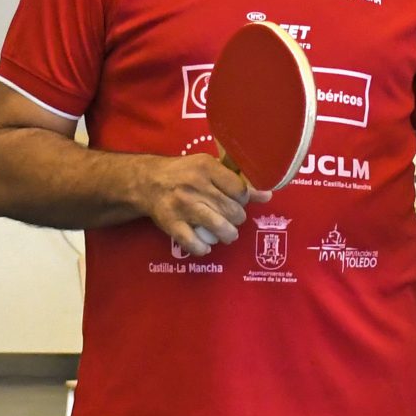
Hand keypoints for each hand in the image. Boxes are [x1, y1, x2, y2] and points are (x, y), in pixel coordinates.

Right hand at [138, 153, 257, 256]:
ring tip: (226, 233)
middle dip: (237, 218)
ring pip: (220, 228)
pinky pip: (195, 244)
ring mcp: (183, 206)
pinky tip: (205, 244)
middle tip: (231, 217)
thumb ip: (236, 181)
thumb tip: (267, 195)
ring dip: (228, 235)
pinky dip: (204, 248)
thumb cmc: (186, 174)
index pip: (240, 190)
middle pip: (233, 211)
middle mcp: (195, 186)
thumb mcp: (210, 169)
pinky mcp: (172, 224)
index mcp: (207, 168)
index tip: (237, 201)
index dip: (244, 199)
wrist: (148, 182)